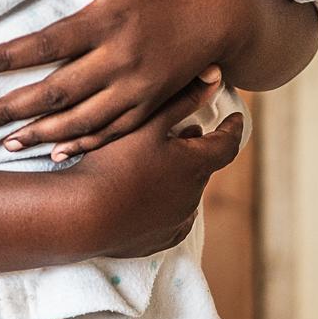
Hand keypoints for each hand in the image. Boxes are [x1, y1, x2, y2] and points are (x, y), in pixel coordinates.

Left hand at [0, 0, 251, 160]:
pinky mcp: (150, 104)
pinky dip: (83, 144)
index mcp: (106, 21)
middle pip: (58, 91)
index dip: (11, 55)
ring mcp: (136, 87)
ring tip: (7, 143)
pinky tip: (55, 153)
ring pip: (82, 119)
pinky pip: (112, 131)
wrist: (218, 13)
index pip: (48, 42)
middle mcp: (119, 59)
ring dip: (42, 134)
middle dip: (15, 108)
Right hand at [61, 77, 244, 258]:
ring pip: (184, 192)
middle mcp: (193, 197)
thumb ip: (183, 99)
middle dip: (194, 150)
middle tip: (181, 133)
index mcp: (196, 166)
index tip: (235, 118)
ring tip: (155, 161)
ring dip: (176, 176)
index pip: (227, 143)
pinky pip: (169, 218)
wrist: (81, 215)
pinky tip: (144, 194)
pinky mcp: (157, 241)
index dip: (232, 128)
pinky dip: (163, 203)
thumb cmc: (114, 162)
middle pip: (202, 167)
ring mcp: (176, 222)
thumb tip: (216, 77)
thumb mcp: (147, 122)